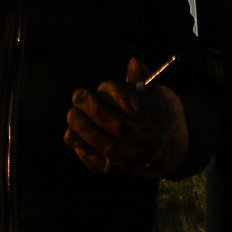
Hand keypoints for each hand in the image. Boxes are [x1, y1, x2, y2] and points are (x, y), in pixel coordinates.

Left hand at [63, 57, 187, 177]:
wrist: (159, 144)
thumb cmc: (149, 108)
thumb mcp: (151, 90)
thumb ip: (142, 76)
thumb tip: (133, 62)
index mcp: (155, 116)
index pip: (136, 106)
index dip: (116, 95)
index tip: (102, 87)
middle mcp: (146, 140)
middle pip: (120, 128)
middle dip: (95, 111)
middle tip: (77, 96)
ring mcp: (132, 158)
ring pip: (107, 147)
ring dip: (85, 130)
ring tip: (72, 114)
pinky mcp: (118, 170)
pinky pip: (99, 164)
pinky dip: (83, 151)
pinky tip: (71, 135)